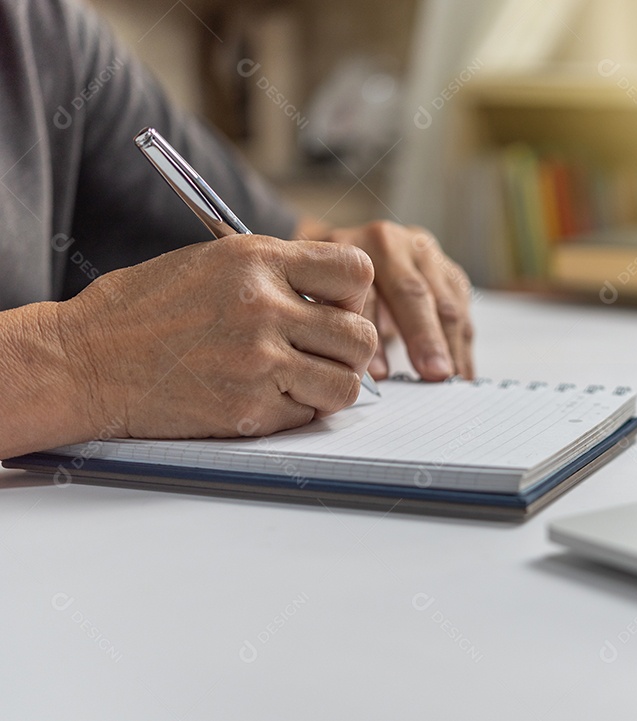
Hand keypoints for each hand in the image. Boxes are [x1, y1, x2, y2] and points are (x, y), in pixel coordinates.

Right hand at [57, 235, 377, 440]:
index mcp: (257, 260)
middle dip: (351, 350)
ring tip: (301, 379)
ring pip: (346, 385)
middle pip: (361, 337)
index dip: (355, 294)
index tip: (338, 307)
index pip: (356, 270)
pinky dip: (294, 412)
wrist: (84, 361)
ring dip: (331, 386)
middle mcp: (264, 308)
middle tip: (324, 353)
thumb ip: (278, 272)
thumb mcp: (213, 261)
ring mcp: (258, 362)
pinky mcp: (247, 410)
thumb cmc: (143, 310)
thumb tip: (339, 295)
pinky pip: (307, 416)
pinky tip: (262, 396)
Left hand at [322, 221, 474, 380]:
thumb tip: (361, 378)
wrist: (340, 259)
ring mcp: (426, 255)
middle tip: (435, 375)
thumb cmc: (326, 289)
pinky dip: (463, 344)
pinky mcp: (448, 272)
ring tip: (453, 381)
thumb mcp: (318, 299)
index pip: (369, 292)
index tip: (381, 375)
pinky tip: (462, 372)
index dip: (375, 334)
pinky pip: (462, 309)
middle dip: (427, 337)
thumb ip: (334, 327)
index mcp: (353, 248)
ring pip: (446, 302)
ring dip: (452, 345)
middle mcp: (394, 244)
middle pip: (414, 292)